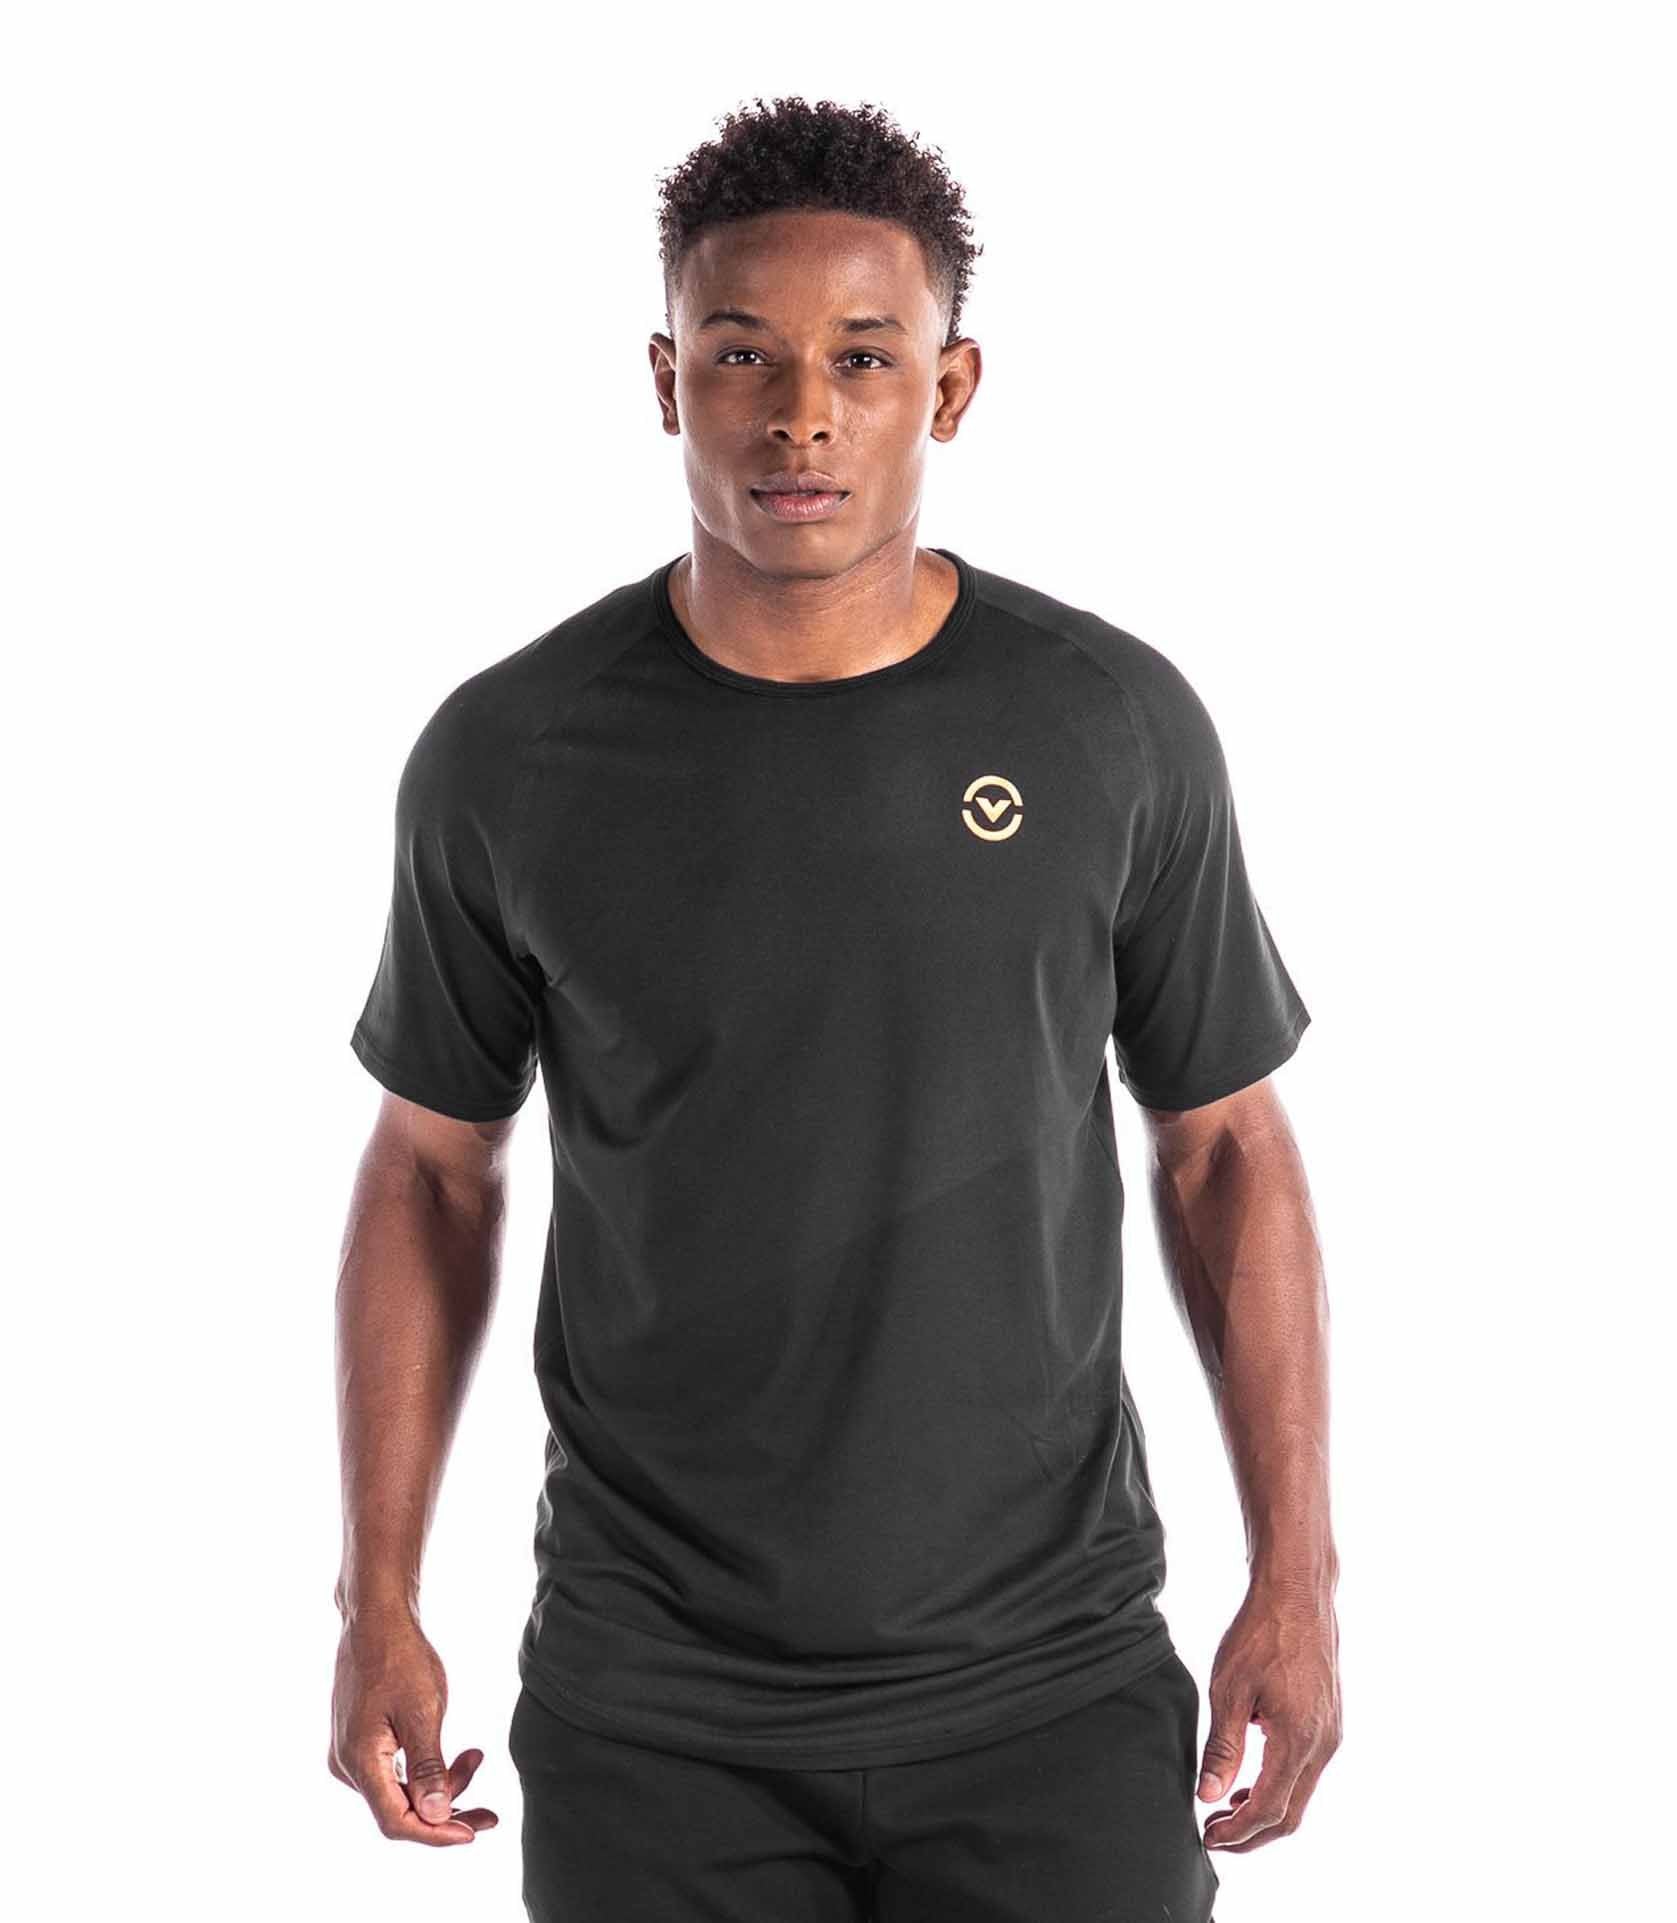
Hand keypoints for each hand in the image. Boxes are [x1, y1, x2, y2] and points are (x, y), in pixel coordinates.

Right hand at [328, 1605, 498, 1844]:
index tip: (474, 1831)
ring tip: (476, 1756)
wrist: (375, 1620)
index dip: (436, 1833)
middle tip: (489, 1813)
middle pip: (400, 1811)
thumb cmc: (400, 1658)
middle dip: (447, 1811)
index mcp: (360, 1762)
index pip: (397, 1822)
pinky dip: (426, 1769)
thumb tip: (435, 1816)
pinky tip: (455, 1754)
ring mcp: (350, 1755)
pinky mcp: (359, 1743)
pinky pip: (394, 1773)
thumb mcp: (423, 1711)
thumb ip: (429, 1767)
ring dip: (441, 1785)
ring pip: (400, 1792)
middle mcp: (348, 1766)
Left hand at [1196, 1575, 1340, 1851]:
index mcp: (1299, 1739)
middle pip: (1291, 1814)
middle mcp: (1324, 1745)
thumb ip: (1223, 1748)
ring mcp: (1331, 1735)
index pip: (1270, 1809)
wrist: (1298, 1593)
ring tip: (1225, 1807)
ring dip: (1265, 1810)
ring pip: (1300, 1795)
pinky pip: (1306, 1772)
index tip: (1208, 1836)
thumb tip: (1208, 1796)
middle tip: (1214, 1833)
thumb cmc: (1260, 1633)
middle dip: (1252, 1833)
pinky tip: (1249, 1777)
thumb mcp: (1229, 1689)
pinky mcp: (1330, 1723)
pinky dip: (1278, 1786)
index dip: (1238, 1831)